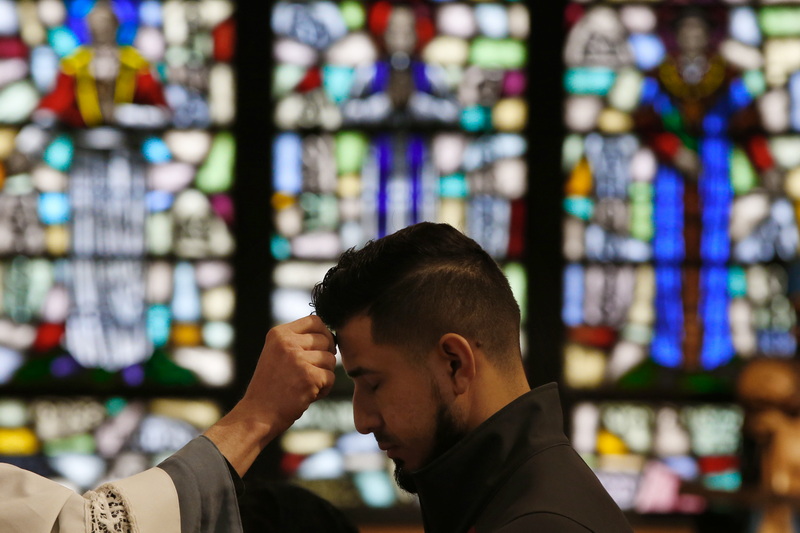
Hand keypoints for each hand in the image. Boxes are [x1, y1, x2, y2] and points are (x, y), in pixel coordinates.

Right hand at [204, 316, 335, 475]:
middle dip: (324, 357)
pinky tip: (307, 395)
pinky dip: (324, 389)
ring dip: (324, 374)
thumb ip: (298, 341)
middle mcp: (287, 343)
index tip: (319, 349)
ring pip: (331, 360)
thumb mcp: (277, 354)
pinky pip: (331, 377)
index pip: (315, 320)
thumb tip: (332, 336)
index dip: (323, 334)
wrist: (257, 415)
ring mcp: (298, 359)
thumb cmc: (270, 386)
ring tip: (305, 385)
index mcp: (279, 334)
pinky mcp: (309, 377)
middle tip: (309, 373)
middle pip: (326, 340)